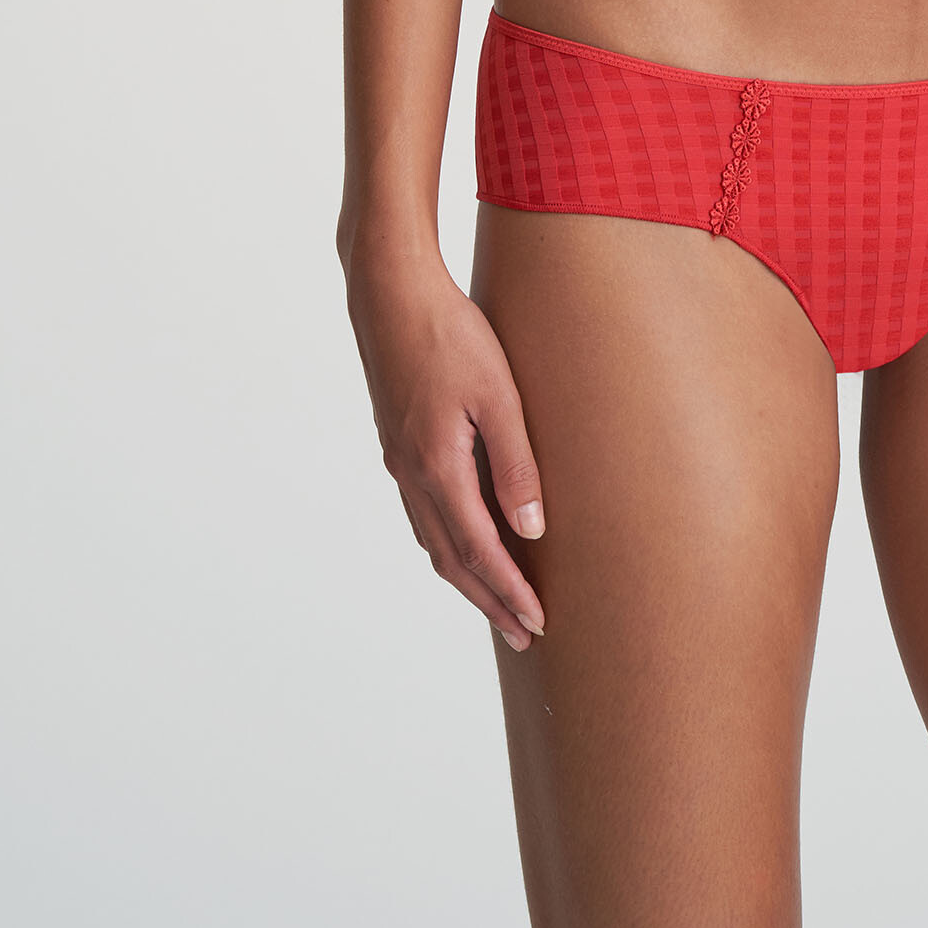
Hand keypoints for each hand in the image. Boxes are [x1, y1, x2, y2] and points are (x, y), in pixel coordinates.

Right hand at [346, 248, 547, 648]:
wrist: (391, 293)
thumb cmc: (450, 334)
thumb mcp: (498, 394)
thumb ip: (516, 463)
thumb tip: (532, 529)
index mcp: (437, 468)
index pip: (480, 550)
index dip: (509, 590)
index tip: (536, 621)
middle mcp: (412, 476)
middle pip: (452, 559)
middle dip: (489, 600)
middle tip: (523, 634)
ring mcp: (400, 462)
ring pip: (434, 540)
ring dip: (467, 577)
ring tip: (497, 601)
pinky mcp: (398, 445)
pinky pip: (424, 513)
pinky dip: (448, 542)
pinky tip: (464, 541)